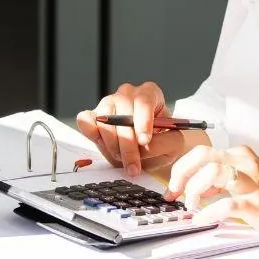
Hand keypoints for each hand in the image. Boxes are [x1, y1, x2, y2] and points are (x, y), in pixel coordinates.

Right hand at [76, 82, 199, 176]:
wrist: (145, 151)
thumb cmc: (160, 143)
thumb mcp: (173, 144)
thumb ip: (166, 142)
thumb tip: (146, 145)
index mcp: (150, 93)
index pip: (144, 101)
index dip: (143, 122)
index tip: (144, 142)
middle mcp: (128, 94)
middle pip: (123, 111)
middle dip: (127, 143)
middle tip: (132, 165)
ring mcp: (108, 103)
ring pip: (105, 118)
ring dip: (112, 143)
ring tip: (121, 159)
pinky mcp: (93, 115)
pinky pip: (85, 120)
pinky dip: (91, 133)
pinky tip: (101, 144)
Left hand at [165, 144, 258, 244]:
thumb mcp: (246, 182)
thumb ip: (220, 182)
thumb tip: (193, 188)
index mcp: (241, 155)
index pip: (201, 152)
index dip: (181, 168)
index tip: (173, 186)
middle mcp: (246, 163)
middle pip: (202, 155)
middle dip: (181, 172)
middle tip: (174, 191)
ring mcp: (253, 182)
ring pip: (212, 173)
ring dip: (194, 190)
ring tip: (192, 206)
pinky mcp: (257, 203)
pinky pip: (226, 204)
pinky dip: (208, 212)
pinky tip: (202, 219)